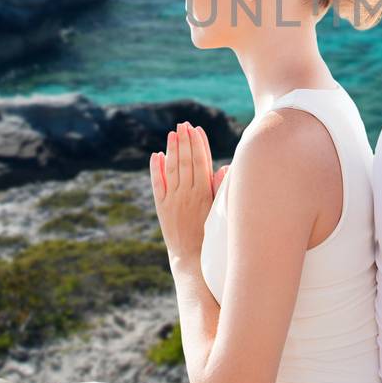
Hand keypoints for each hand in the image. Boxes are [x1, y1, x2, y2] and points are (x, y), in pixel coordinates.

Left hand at [149, 122, 226, 264]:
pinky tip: (156, 155)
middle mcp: (186, 194)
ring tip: (172, 133)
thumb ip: (221, 189)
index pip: (200, 161)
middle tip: (182, 124)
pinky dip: (156, 169)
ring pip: (172, 169)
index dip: (197, 143)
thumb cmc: (211, 235)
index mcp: (203, 193)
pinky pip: (157, 184)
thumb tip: (224, 167)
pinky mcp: (161, 207)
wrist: (191, 258)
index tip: (196, 128)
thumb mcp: (220, 211)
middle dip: (184, 141)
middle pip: (185, 161)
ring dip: (172, 149)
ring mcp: (172, 200)